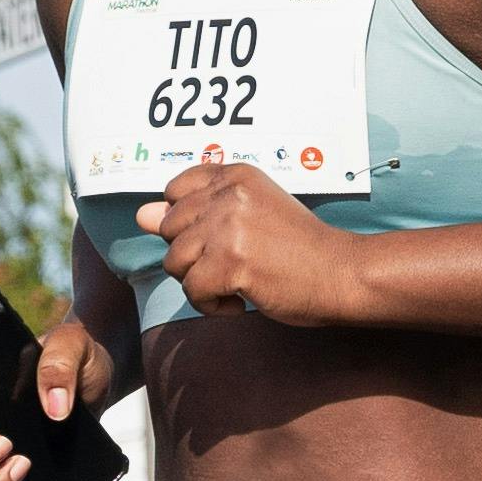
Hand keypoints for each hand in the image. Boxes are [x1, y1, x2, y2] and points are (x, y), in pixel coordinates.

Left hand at [143, 157, 361, 322]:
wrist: (341, 273)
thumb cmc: (300, 247)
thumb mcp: (249, 214)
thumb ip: (196, 211)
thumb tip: (140, 215)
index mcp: (234, 175)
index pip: (174, 190)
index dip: (188, 221)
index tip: (218, 236)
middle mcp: (228, 195)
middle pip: (169, 229)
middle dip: (192, 255)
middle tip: (233, 263)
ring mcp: (228, 228)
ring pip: (175, 263)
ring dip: (201, 282)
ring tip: (237, 283)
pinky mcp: (231, 263)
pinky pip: (193, 291)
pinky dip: (213, 305)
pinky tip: (241, 301)